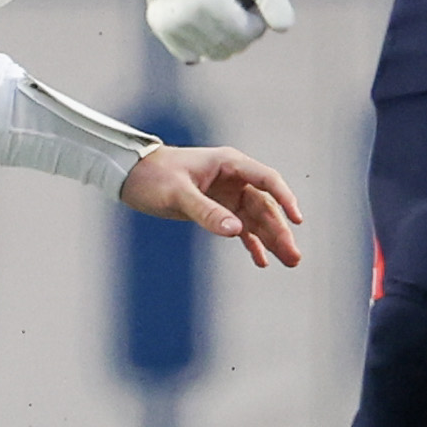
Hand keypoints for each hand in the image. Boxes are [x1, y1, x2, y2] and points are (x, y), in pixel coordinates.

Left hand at [120, 145, 304, 268]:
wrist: (129, 175)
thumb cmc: (152, 176)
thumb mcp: (178, 194)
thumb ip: (206, 211)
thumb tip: (236, 230)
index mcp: (229, 164)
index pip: (267, 180)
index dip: (284, 199)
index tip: (297, 220)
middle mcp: (233, 179)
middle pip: (265, 205)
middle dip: (280, 231)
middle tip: (294, 256)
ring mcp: (226, 195)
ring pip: (256, 219)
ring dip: (272, 240)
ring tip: (290, 262)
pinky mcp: (216, 209)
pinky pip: (240, 227)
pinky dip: (251, 243)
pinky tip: (262, 262)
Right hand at [130, 0, 296, 62]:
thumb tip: (284, 27)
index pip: (243, 35)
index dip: (257, 19)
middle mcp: (177, 15)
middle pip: (228, 47)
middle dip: (241, 28)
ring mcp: (164, 22)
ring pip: (211, 54)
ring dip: (223, 34)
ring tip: (219, 0)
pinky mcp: (158, 26)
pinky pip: (192, 54)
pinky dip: (203, 41)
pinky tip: (204, 13)